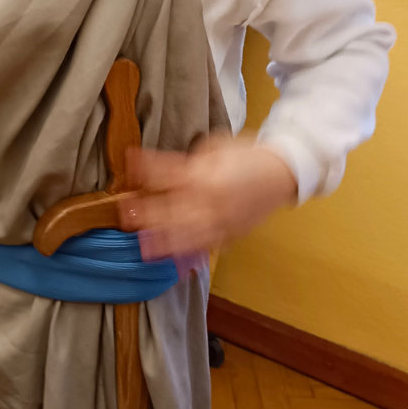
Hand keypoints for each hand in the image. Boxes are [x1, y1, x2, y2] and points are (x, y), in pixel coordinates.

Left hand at [120, 137, 297, 261]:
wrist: (282, 173)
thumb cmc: (247, 155)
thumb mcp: (215, 147)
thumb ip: (190, 162)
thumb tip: (166, 170)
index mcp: (205, 176)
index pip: (166, 173)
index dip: (144, 168)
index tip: (128, 163)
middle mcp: (210, 201)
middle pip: (170, 209)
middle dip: (145, 212)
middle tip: (124, 212)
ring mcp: (220, 221)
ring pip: (185, 235)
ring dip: (162, 241)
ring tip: (142, 245)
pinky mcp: (230, 235)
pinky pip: (205, 247)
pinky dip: (189, 255)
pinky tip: (173, 260)